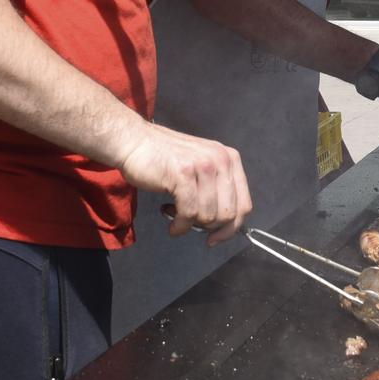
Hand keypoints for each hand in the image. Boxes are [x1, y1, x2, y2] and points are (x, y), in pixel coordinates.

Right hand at [117, 124, 251, 246]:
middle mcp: (221, 160)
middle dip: (210, 228)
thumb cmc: (164, 158)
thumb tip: (224, 224)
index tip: (216, 237)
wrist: (134, 142)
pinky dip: (180, 225)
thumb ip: (216, 190)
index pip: (244, 204)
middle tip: (191, 225)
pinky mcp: (183, 174)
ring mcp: (203, 165)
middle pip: (228, 214)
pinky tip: (171, 221)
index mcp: (229, 158)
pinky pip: (189, 213)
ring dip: (190, 224)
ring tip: (175, 215)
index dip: (232, 228)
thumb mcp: (201, 168)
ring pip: (208, 216)